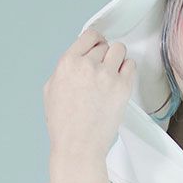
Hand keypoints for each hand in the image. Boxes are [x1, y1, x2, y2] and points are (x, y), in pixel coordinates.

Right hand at [43, 28, 135, 160]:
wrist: (78, 146)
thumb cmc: (64, 124)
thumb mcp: (51, 89)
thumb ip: (65, 69)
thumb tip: (78, 59)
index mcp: (68, 63)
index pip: (88, 36)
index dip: (95, 41)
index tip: (99, 47)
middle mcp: (87, 65)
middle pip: (105, 45)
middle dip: (105, 56)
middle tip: (104, 70)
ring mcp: (106, 75)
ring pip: (120, 50)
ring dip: (118, 59)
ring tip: (114, 73)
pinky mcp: (122, 88)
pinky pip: (131, 66)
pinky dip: (128, 70)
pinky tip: (121, 81)